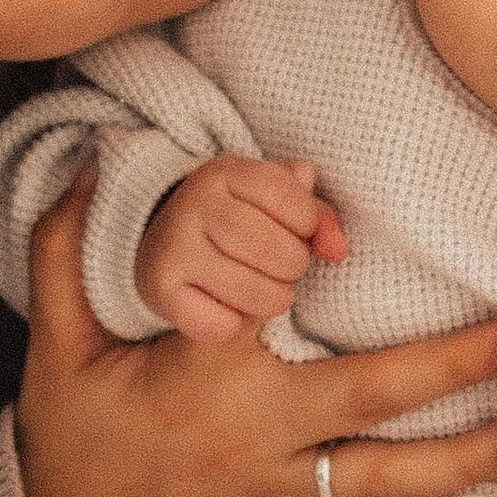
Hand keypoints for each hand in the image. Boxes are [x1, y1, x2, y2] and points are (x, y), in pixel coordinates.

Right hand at [17, 177, 496, 496]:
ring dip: (460, 459)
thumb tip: (87, 161)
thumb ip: (67, 247)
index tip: (341, 226)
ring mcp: (274, 486)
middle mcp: (253, 433)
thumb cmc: (70, 432)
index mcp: (205, 373)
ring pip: (376, 475)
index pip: (267, 303)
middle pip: (366, 398)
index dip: (300, 260)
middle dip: (449, 368)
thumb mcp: (57, 340)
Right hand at [138, 153, 348, 342]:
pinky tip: (228, 307)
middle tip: (285, 268)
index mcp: (224, 172)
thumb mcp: (274, 202)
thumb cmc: (236, 220)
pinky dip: (233, 324)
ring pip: (250, 291)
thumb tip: (338, 249)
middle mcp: (193, 204)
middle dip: (293, 266)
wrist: (161, 242)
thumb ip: (317, 217)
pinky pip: (217, 324)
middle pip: (273, 248)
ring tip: (266, 289)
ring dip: (273, 300)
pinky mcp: (158, 288)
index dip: (308, 224)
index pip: (290, 198)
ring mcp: (172, 247)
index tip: (298, 232)